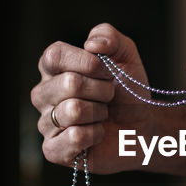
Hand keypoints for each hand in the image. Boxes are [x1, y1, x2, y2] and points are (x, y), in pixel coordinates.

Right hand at [31, 23, 155, 173]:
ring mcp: (46, 122)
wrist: (143, 126)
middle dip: (102, 90)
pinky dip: (95, 134)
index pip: (54, 55)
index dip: (86, 62)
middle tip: (109, 96)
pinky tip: (98, 133)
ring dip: (100, 112)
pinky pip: (73, 138)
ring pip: (72, 110)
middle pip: (68, 83)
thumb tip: (91, 44)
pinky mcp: (53, 149)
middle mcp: (43, 94)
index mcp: (53, 68)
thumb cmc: (127, 91)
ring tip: (103, 115)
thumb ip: (109, 36)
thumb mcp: (126, 55)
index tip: (107, 70)